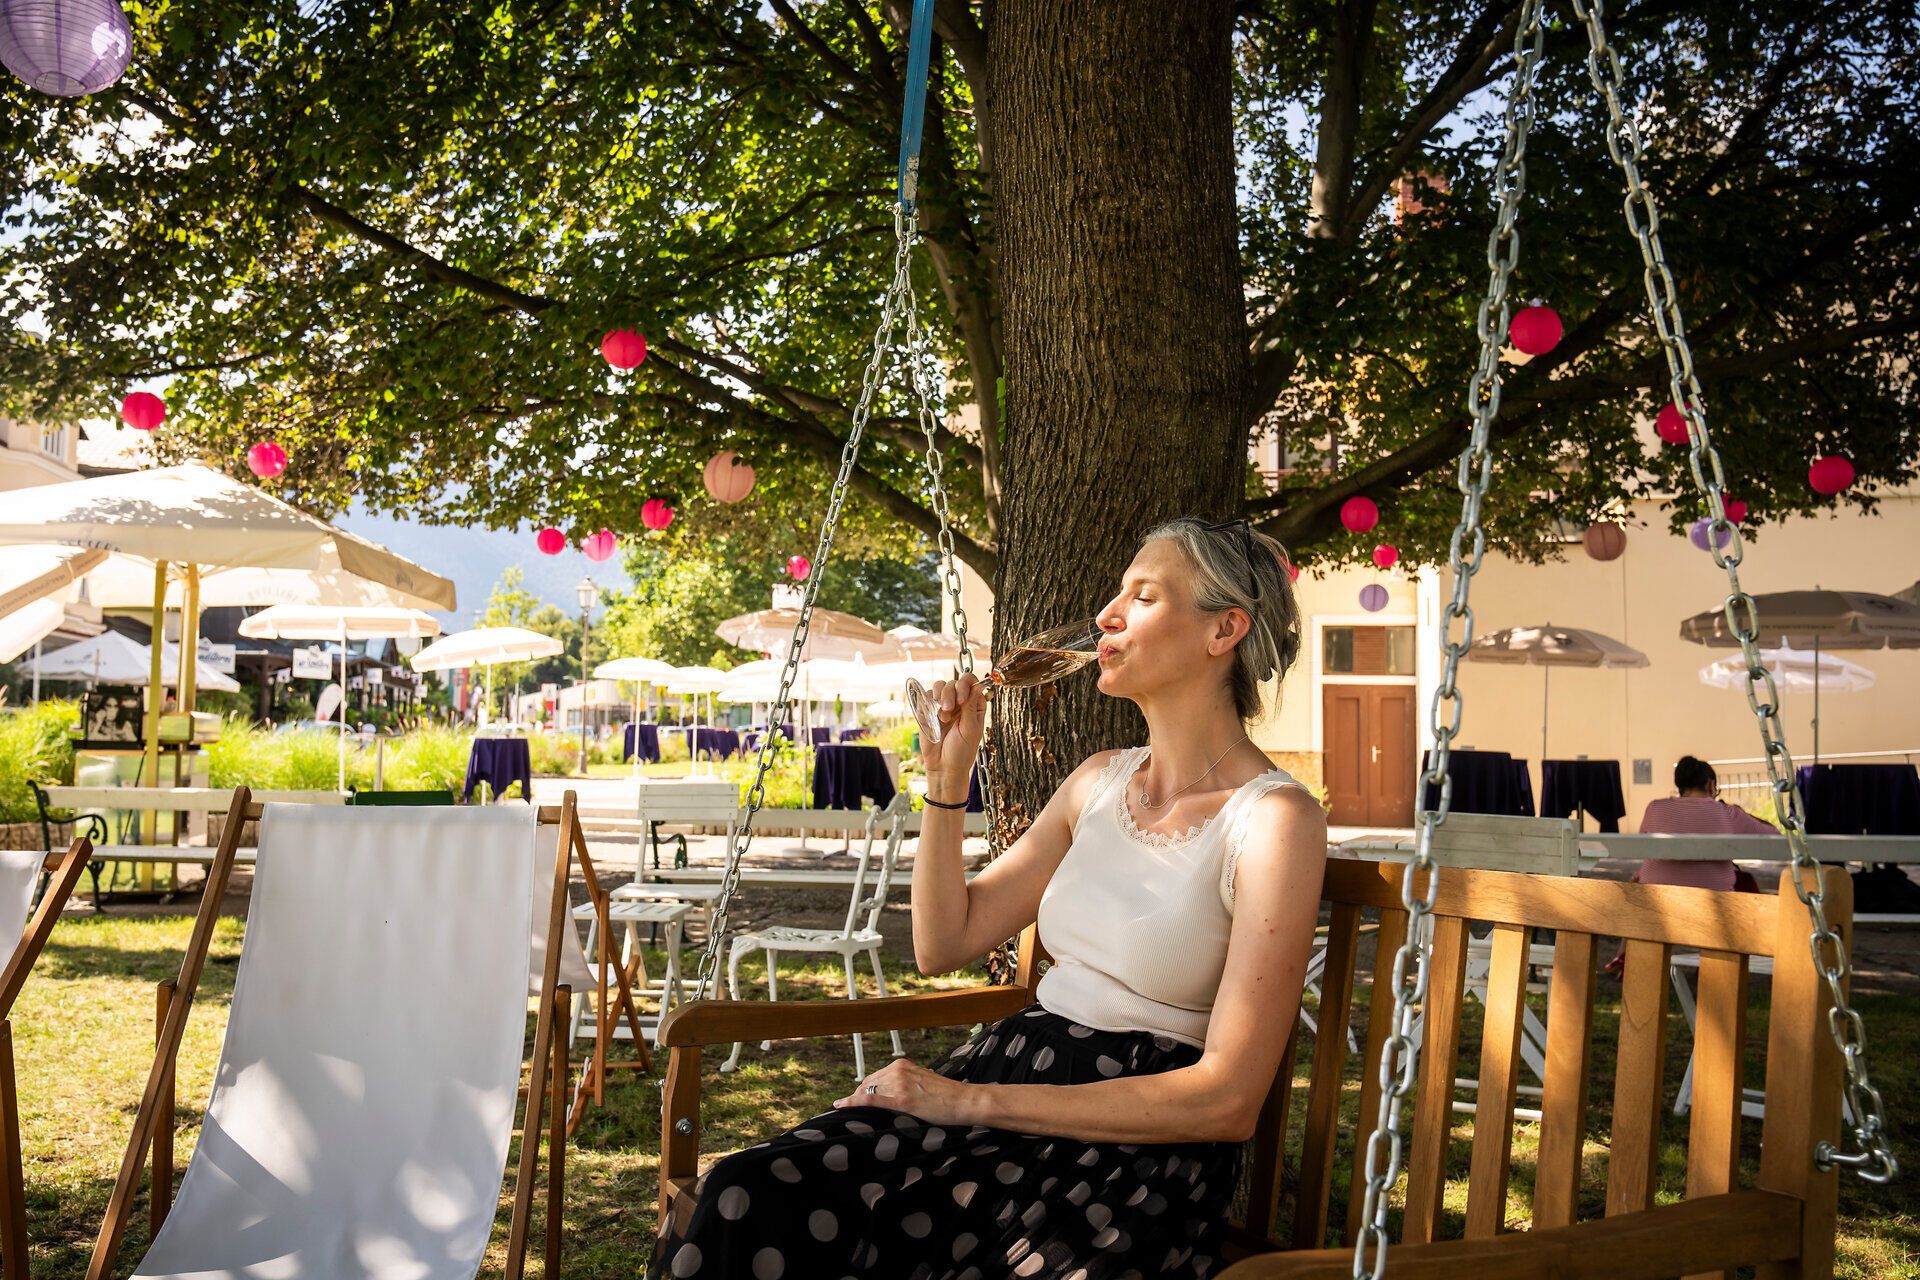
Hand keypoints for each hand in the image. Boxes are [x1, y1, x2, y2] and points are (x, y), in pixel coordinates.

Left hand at [830, 1057, 975, 1126]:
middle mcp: (898, 1071)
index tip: (851, 1099)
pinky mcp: (902, 1100)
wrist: (964, 1101)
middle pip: (867, 1084)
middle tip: (844, 1109)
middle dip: (855, 1096)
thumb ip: (905, 1083)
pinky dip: (854, 1102)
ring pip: (867, 1091)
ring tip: (841, 1111)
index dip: (861, 1090)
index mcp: (902, 1065)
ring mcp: (899, 1085)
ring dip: (853, 1101)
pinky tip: (842, 1105)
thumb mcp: (922, 1082)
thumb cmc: (947, 1095)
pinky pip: (872, 1099)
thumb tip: (892, 1094)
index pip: (874, 1077)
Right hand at [922, 673, 985, 793]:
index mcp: (974, 705)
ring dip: (940, 698)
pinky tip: (934, 719)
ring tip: (942, 717)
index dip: (966, 685)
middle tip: (948, 709)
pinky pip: (926, 696)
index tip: (961, 699)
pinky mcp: (929, 710)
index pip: (971, 683)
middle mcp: (960, 702)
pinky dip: (928, 704)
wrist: (943, 767)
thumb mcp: (970, 730)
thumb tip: (979, 685)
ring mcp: (944, 705)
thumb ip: (971, 706)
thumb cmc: (961, 752)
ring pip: (940, 686)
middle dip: (950, 693)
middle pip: (955, 682)